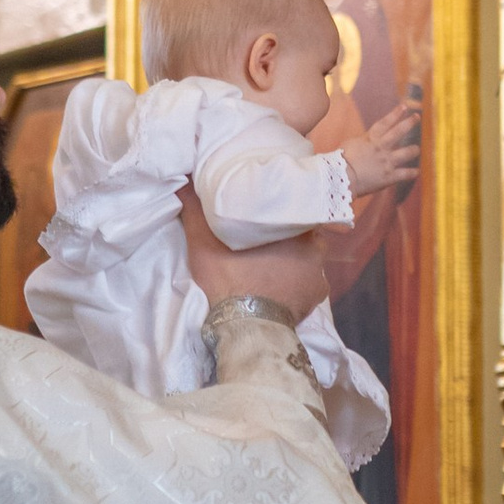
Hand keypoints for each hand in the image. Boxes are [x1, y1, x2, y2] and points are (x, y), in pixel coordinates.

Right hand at [180, 183, 326, 324]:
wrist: (245, 324)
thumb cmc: (227, 276)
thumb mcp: (202, 239)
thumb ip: (195, 208)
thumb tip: (185, 179)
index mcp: (289, 222)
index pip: (289, 204)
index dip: (276, 208)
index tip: (263, 212)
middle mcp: (312, 242)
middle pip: (300, 230)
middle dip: (285, 233)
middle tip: (264, 239)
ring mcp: (318, 271)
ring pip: (307, 256)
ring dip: (293, 258)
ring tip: (272, 264)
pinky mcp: (316, 295)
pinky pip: (310, 283)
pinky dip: (299, 283)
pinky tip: (283, 286)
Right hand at [344, 94, 423, 194]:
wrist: (342, 176)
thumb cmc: (340, 161)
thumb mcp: (349, 145)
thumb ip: (361, 142)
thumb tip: (364, 140)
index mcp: (370, 139)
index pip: (384, 123)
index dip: (395, 114)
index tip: (404, 106)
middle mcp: (381, 148)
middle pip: (398, 132)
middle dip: (409, 123)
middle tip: (417, 117)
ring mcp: (387, 161)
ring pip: (406, 152)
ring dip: (413, 150)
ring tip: (416, 149)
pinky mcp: (389, 176)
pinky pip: (404, 174)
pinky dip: (411, 173)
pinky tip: (416, 171)